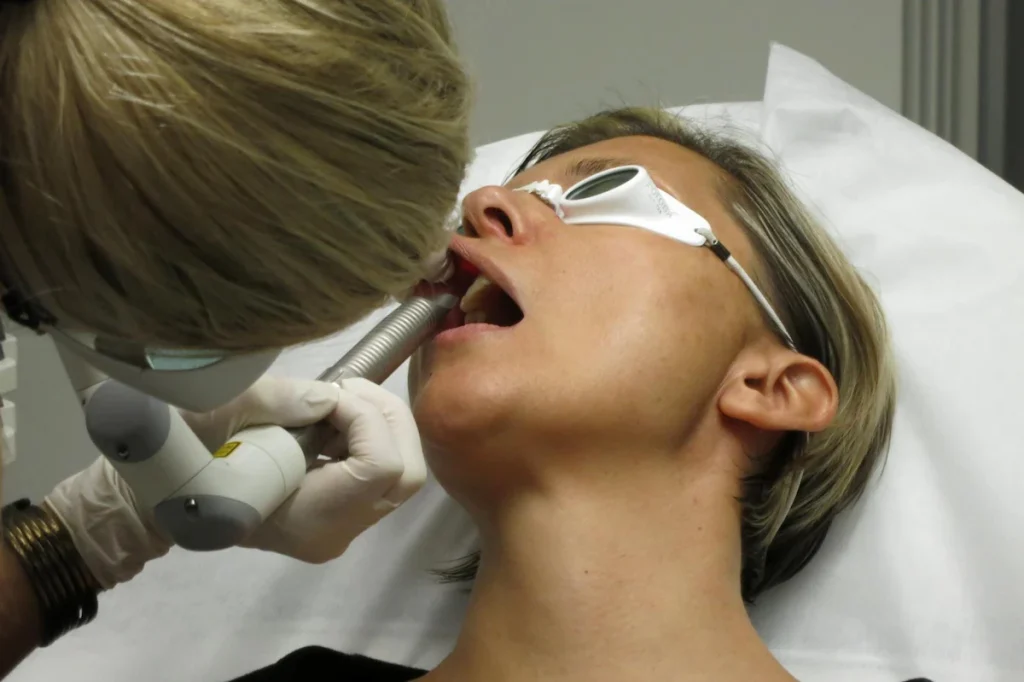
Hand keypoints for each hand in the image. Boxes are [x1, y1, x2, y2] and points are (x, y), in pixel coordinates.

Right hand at [44, 377, 425, 587]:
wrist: (156, 502)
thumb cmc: (178, 459)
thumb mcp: (214, 416)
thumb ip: (276, 401)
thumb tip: (330, 396)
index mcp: (307, 521)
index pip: (381, 468)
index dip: (366, 420)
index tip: (327, 396)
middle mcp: (335, 533)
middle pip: (407, 473)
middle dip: (386, 417)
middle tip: (342, 389)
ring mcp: (342, 527)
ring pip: (403, 471)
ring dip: (380, 422)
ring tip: (335, 400)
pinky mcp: (342, 512)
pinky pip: (382, 472)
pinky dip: (369, 435)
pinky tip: (330, 418)